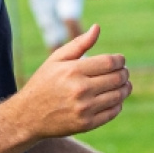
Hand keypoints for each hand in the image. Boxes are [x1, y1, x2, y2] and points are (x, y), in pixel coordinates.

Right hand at [13, 24, 130, 138]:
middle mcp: (80, 90)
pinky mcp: (86, 124)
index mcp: (73, 71)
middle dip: (124, 73)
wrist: (28, 116)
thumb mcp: (56, 60)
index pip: (110, 62)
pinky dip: (118, 104)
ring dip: (125, 88)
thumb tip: (97, 28)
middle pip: (117, 78)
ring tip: (124, 84)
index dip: (120, 60)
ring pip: (118, 95)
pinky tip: (115, 99)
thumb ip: (78, 43)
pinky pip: (113, 112)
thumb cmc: (44, 83)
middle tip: (123, 72)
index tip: (120, 60)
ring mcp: (84, 108)